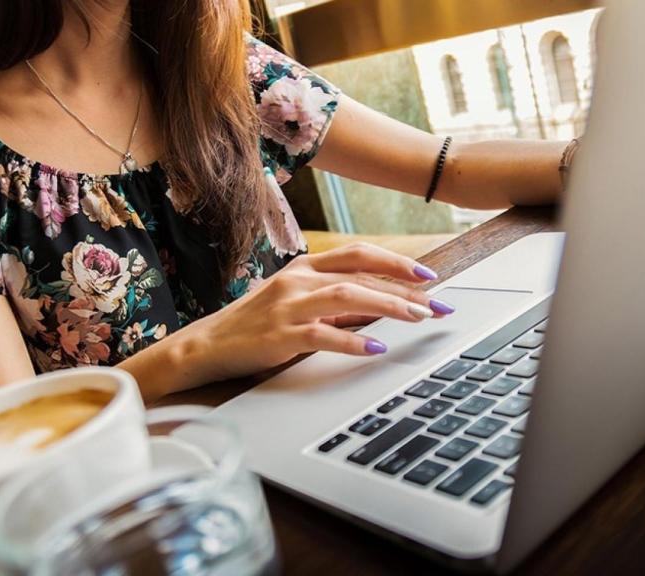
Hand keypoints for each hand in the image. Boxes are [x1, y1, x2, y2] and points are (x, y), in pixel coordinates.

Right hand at [172, 243, 455, 384]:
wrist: (206, 346)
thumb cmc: (255, 325)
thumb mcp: (296, 304)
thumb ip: (335, 302)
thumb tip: (381, 307)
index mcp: (304, 268)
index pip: (358, 255)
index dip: (396, 262)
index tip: (428, 276)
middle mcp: (298, 280)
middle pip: (360, 274)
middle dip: (405, 289)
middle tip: (438, 304)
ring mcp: (288, 306)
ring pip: (347, 296)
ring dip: (388, 306)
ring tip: (418, 318)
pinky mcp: (279, 335)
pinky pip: (323, 334)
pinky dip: (353, 339)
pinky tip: (375, 347)